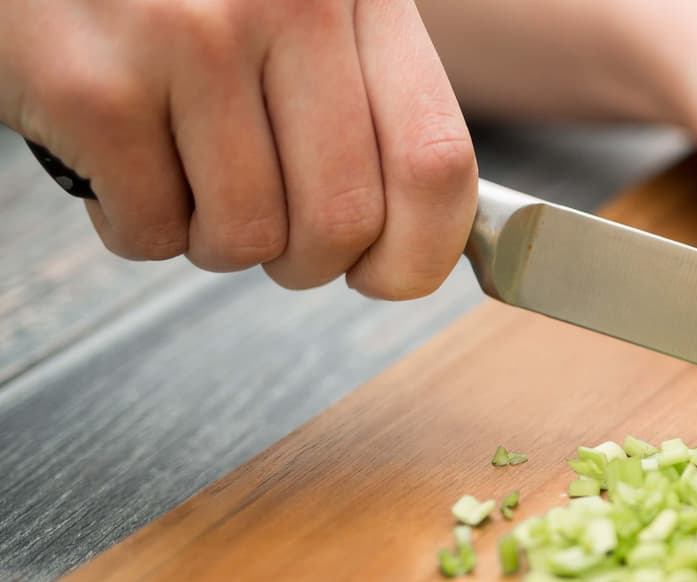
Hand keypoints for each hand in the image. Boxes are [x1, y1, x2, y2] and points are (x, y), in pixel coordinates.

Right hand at [0, 0, 477, 298]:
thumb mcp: (307, 9)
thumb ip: (372, 102)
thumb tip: (428, 242)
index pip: (435, 160)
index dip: (423, 249)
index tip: (393, 274)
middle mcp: (289, 6)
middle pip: (342, 220)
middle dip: (308, 260)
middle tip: (271, 230)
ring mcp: (188, 40)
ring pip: (246, 238)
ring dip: (215, 239)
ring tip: (186, 173)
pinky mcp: (95, 87)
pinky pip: (151, 232)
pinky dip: (135, 224)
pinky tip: (121, 157)